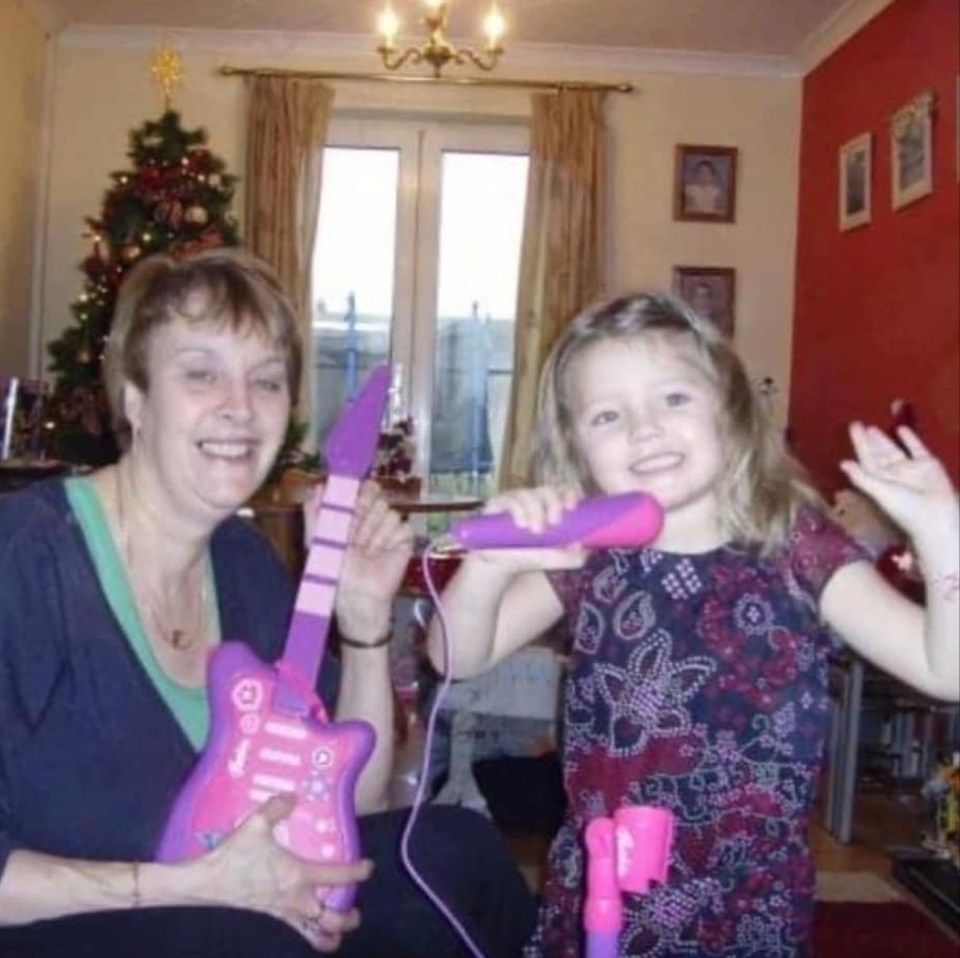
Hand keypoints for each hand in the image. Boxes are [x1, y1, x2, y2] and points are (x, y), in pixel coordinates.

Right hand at [201, 794, 370, 950]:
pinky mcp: (271, 924)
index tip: (368, 867)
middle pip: (333, 918)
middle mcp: (297, 900)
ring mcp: (285, 916)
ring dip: (332, 935)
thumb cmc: (234, 856)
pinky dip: (308, 939)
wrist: (207, 885)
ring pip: (317, 936)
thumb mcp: (255, 825)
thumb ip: (277, 807)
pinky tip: (309, 933)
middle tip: (355, 911)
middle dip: (349, 917)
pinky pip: (296, 937)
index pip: (339, 876)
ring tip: (340, 930)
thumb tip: (292, 796)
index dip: (358, 872)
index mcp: (298, 875)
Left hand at [323, 481, 413, 641]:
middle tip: (354, 531)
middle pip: (375, 494)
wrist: (357, 595)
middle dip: (364, 510)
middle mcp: (369, 517)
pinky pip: (404, 527)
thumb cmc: (334, 570)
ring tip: (366, 550)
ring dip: (376, 531)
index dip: (354, 491)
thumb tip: (318, 485)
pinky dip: (392, 540)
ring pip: (389, 510)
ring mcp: (387, 527)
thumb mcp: (316, 539)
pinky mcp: (404, 539)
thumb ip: (314, 511)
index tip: (349, 500)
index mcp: (350, 514)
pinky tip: (381, 553)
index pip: (357, 488)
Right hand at [471, 485, 587, 572]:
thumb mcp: (552, 560)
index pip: (563, 491)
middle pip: (547, 489)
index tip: (572, 506)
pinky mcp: (498, 503)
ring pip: (529, 494)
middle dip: (554, 504)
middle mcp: (533, 500)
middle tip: (554, 523)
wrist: (497, 564)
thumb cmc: (526, 556)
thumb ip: (571, 558)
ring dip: (536, 511)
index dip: (570, 493)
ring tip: (535, 531)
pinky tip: (521, 525)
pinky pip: (510, 499)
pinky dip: (519, 510)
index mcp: (548, 508)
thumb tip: (584, 548)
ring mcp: (515, 500)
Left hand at [840, 423, 957, 545]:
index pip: (866, 458)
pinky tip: (902, 428)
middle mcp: (892, 474)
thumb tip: (842, 463)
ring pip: (894, 450)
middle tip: (857, 424)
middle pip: (877, 453)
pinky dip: (910, 439)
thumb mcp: (880, 492)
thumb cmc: (906, 508)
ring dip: (883, 439)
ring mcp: (910, 469)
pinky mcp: (928, 465)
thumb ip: (862, 477)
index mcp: (879, 480)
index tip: (853, 427)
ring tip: (872, 427)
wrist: (937, 516)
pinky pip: (916, 448)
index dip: (859, 443)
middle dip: (868, 441)